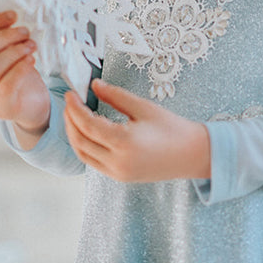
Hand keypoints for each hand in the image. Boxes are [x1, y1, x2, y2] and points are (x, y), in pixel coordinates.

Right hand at [0, 9, 49, 141]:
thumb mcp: (6, 52)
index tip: (13, 15)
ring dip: (15, 52)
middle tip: (24, 31)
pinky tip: (31, 61)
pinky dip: (20, 69)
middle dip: (5, 36)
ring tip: (31, 45)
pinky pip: (7, 85)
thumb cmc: (15, 75)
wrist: (29, 103)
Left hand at [64, 79, 210, 182]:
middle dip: (70, 120)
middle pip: (80, 140)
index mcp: (124, 142)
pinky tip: (85, 132)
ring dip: (73, 135)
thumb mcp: (143, 107)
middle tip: (69, 102)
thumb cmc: (172, 128)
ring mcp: (117, 173)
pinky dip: (84, 147)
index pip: (87, 124)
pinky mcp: (119, 177)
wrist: (193, 155)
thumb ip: (115, 96)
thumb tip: (94, 85)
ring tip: (73, 116)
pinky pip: (92, 162)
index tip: (70, 93)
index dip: (74, 108)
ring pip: (82, 154)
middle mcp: (117, 161)